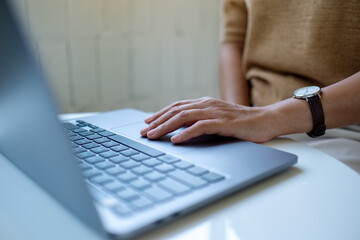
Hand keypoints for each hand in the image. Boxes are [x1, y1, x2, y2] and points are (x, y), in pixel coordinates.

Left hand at [140, 97, 277, 143]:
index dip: (160, 114)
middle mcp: (207, 104)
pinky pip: (200, 127)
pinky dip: (186, 133)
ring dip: (166, 127)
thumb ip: (201, 120)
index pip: (177, 107)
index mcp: (204, 103)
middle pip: (176, 111)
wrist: (266, 120)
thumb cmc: (241, 122)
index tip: (147, 122)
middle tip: (143, 132)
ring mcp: (215, 112)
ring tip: (152, 135)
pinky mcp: (223, 122)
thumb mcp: (217, 119)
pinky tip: (176, 140)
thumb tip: (181, 129)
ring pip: (184, 117)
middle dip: (157, 121)